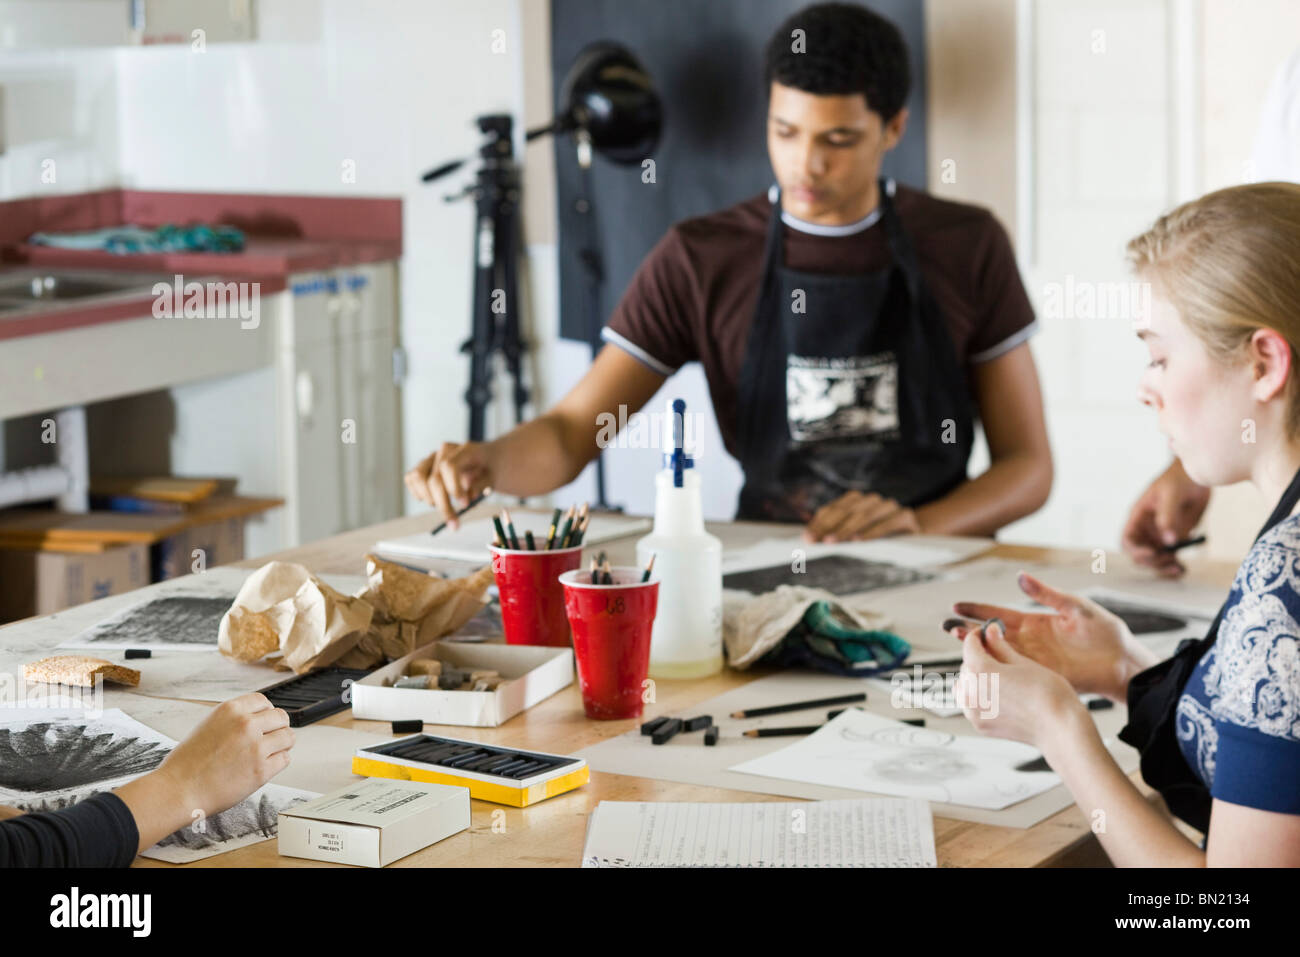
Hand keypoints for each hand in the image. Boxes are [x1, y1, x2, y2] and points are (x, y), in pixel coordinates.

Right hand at [154, 693, 293, 818]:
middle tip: (269, 740)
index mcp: (230, 709)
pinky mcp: (262, 770)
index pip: (264, 701)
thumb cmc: (188, 763)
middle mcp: (246, 724)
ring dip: (281, 745)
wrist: (178, 790)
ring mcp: (256, 747)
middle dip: (277, 728)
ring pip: (288, 737)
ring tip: (268, 753)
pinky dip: (277, 763)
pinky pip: (285, 759)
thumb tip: (259, 718)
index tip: (263, 723)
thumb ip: (234, 720)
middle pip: (281, 717)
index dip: (265, 713)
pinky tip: (262, 767)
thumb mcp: (209, 725)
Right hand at [404, 441, 494, 526]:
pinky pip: (411, 478)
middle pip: (434, 478)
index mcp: (464, 450)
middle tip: (454, 523)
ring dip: (428, 498)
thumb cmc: (489, 470)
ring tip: (443, 507)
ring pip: (418, 477)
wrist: (486, 460)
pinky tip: (431, 500)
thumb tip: (467, 494)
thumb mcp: (492, 477)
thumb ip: (481, 484)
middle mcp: (445, 451)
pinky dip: (417, 492)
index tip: (464, 505)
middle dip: (443, 504)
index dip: (454, 487)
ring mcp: (432, 457)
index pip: (449, 466)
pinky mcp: (423, 466)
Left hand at [803, 491, 920, 542]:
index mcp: (856, 501)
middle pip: (847, 511)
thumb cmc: (880, 540)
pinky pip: (887, 522)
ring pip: (865, 515)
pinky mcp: (905, 516)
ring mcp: (889, 506)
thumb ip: (837, 535)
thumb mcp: (857, 537)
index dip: (819, 523)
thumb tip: (811, 540)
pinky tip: (859, 541)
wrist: (916, 540)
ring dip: (847, 529)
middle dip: (830, 527)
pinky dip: (872, 532)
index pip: (833, 509)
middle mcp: (872, 500)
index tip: (807, 537)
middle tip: (818, 541)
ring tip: (834, 542)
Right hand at [950, 572, 1157, 700]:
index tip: (957, 606)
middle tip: (948, 626)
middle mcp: (1029, 641)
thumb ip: (1047, 594)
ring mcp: (1033, 660)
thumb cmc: (1106, 633)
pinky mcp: (1041, 676)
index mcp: (1035, 622)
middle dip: (969, 631)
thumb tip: (1021, 578)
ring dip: (977, 651)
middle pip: (991, 635)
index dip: (978, 610)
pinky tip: (981, 669)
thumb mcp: (1076, 607)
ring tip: (958, 644)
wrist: (1123, 663)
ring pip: (997, 655)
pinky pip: (1014, 673)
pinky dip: (996, 671)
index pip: (998, 614)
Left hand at [953, 619, 1083, 749]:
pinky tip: (995, 694)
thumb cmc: (1048, 696)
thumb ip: (1000, 646)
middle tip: (996, 653)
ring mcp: (974, 711)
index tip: (986, 633)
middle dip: (978, 656)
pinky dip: (977, 696)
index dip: (978, 635)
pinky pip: (970, 704)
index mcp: (980, 670)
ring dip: (974, 677)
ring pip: (964, 686)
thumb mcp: (1023, 662)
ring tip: (996, 675)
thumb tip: (990, 632)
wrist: (1059, 728)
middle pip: (966, 665)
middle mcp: (972, 691)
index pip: (969, 644)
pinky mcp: (979, 724)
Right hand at [1121, 458, 1208, 577]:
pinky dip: (1176, 565)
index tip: (1152, 553)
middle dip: (1153, 561)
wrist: (1199, 474)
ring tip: (1179, 569)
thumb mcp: (1171, 494)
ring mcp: (1161, 534)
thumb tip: (1169, 541)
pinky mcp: (1176, 537)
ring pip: (1156, 559)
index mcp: (1139, 517)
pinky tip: (1183, 570)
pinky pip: (1172, 556)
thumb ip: (1168, 517)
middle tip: (1171, 560)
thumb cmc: (1179, 478)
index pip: (1128, 539)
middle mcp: (1147, 529)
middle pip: (1141, 554)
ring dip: (1164, 567)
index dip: (1135, 550)